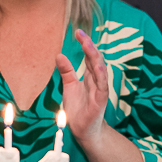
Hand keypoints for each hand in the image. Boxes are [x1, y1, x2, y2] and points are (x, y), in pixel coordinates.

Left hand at [56, 30, 109, 146]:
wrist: (83, 130)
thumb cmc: (79, 109)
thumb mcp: (69, 86)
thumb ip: (67, 71)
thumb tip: (59, 55)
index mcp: (90, 76)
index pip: (89, 56)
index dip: (85, 44)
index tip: (78, 32)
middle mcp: (97, 80)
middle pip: (95, 59)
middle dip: (89, 46)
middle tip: (81, 33)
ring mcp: (100, 89)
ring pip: (100, 69)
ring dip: (95, 56)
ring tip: (88, 44)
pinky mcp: (101, 100)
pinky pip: (103, 85)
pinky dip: (101, 74)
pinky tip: (98, 65)